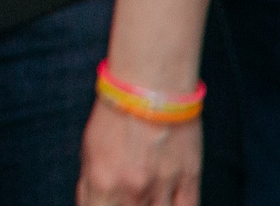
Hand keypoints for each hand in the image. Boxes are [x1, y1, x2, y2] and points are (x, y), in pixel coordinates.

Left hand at [77, 100, 199, 205]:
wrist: (151, 85)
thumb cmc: (116, 112)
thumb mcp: (90, 147)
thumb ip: (90, 182)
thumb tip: (93, 201)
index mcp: (102, 181)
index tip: (104, 201)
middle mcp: (132, 190)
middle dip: (125, 204)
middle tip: (128, 192)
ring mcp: (162, 187)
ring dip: (150, 205)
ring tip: (145, 194)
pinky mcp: (189, 180)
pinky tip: (168, 202)